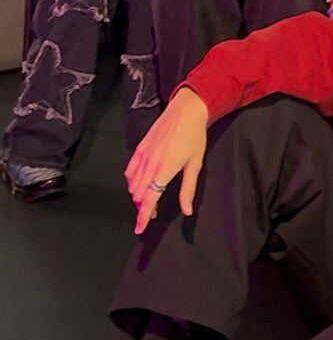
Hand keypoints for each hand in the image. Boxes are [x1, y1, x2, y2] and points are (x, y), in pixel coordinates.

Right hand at [125, 87, 209, 234]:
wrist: (186, 111)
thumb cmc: (194, 136)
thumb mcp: (195, 164)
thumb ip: (188, 190)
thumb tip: (187, 210)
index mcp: (165, 169)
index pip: (149, 199)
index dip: (143, 216)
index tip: (140, 228)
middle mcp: (150, 163)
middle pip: (138, 195)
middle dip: (143, 207)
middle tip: (154, 211)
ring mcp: (142, 155)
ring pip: (132, 185)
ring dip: (138, 195)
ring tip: (149, 198)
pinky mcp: (139, 148)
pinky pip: (129, 171)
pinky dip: (132, 182)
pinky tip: (140, 183)